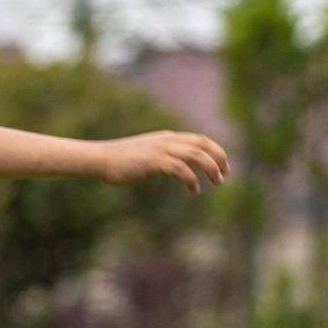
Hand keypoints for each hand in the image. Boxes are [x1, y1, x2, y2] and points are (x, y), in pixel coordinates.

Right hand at [96, 130, 229, 192]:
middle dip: (218, 158)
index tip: (223, 165)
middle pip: (202, 144)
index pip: (200, 139)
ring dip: (210, 168)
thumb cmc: (122, 161)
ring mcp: (161, 149)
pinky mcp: (154, 161)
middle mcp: (167, 140)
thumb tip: (175, 168)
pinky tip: (194, 190)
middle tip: (225, 175)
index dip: (215, 151)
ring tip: (217, 182)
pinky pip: (181, 168)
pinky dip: (191, 179)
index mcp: (167, 138)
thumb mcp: (147, 155)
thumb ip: (163, 157)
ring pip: (196, 154)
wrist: (102, 158)